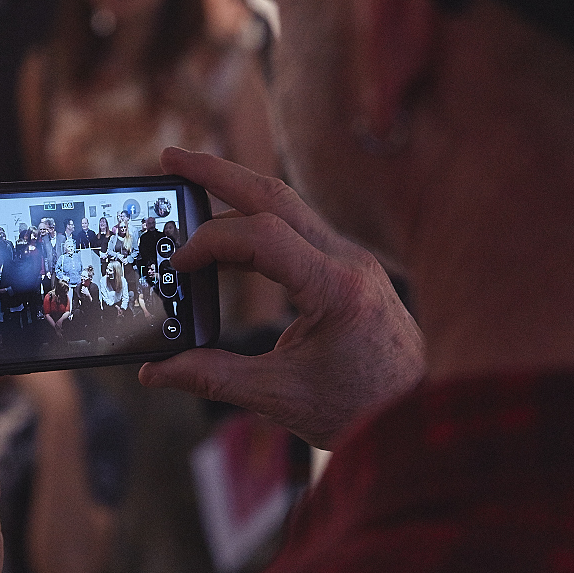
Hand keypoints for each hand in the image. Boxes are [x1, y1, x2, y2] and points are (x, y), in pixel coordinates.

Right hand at [139, 148, 424, 448]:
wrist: (419, 413)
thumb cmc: (361, 410)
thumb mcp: (278, 398)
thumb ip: (212, 378)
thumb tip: (154, 372)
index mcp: (336, 289)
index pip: (263, 236)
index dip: (210, 241)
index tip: (177, 264)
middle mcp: (349, 261)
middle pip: (274, 195)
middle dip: (218, 173)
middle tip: (170, 158)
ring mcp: (352, 260)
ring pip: (287, 207)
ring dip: (236, 193)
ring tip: (189, 186)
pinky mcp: (348, 269)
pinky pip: (296, 232)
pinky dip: (255, 227)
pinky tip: (225, 245)